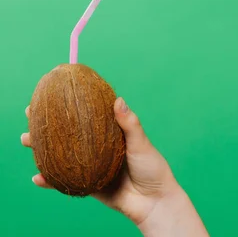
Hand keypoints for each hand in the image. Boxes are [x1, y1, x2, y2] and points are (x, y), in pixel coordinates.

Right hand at [22, 97, 181, 226]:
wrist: (154, 202)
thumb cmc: (152, 169)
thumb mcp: (141, 144)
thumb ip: (129, 124)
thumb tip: (118, 100)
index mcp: (110, 135)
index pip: (86, 116)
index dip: (69, 105)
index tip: (51, 92)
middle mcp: (97, 149)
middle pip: (68, 134)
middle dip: (47, 124)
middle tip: (30, 114)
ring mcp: (90, 167)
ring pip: (61, 156)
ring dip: (41, 149)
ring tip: (26, 140)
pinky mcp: (87, 186)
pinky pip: (65, 182)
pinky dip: (50, 181)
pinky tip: (37, 177)